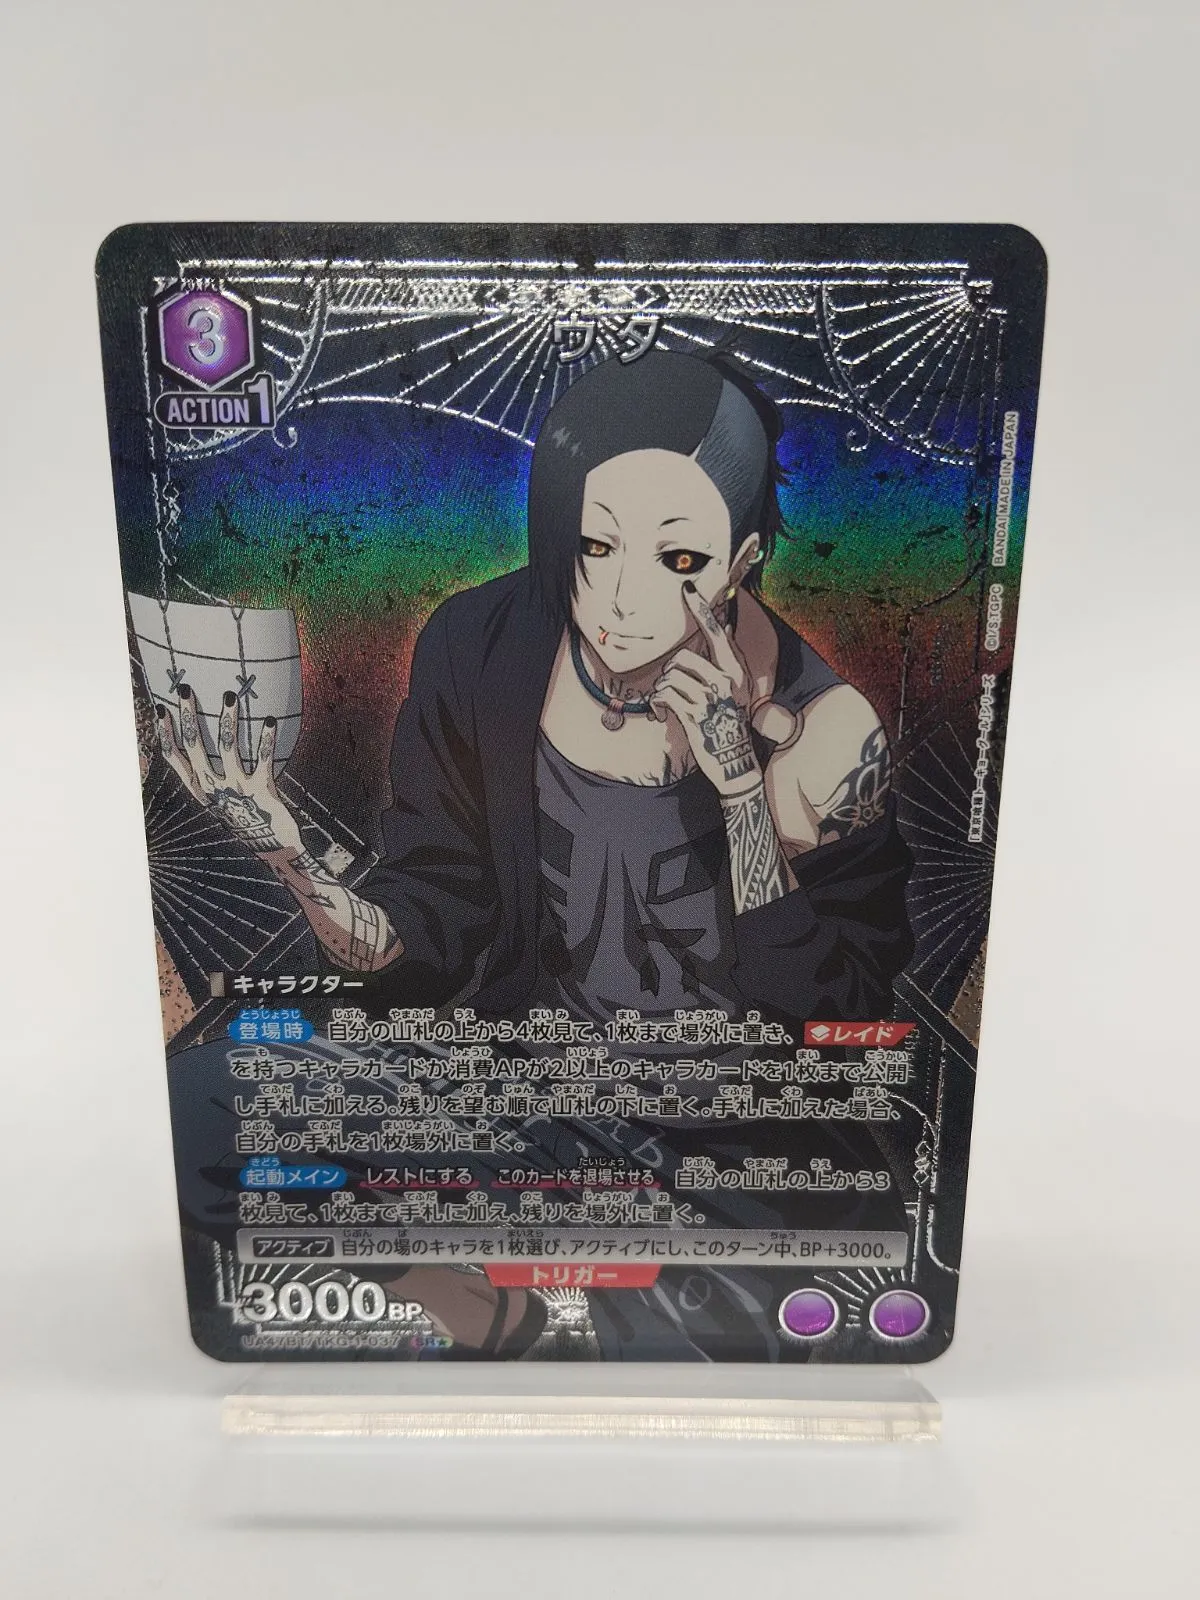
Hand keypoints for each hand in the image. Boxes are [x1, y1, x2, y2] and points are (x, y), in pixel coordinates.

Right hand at [156, 685, 303, 856]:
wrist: (272, 847)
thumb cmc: (246, 817)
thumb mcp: (220, 799)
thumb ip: (211, 775)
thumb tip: (205, 748)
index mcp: (201, 789)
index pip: (176, 757)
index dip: (166, 733)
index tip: (160, 709)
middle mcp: (213, 788)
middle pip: (195, 746)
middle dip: (188, 716)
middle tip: (185, 690)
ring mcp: (236, 788)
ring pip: (226, 747)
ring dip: (226, 720)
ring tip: (229, 697)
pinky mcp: (261, 790)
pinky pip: (263, 759)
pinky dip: (266, 738)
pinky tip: (269, 719)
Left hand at [649, 582, 761, 796]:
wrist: (734, 762)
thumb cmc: (729, 723)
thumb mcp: (736, 689)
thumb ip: (728, 660)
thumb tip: (724, 627)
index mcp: (735, 670)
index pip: (716, 632)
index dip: (701, 608)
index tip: (688, 588)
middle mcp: (725, 680)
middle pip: (681, 658)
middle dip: (670, 674)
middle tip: (674, 692)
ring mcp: (709, 698)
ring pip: (669, 677)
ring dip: (663, 692)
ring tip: (669, 705)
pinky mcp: (694, 715)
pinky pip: (664, 696)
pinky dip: (658, 705)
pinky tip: (663, 715)